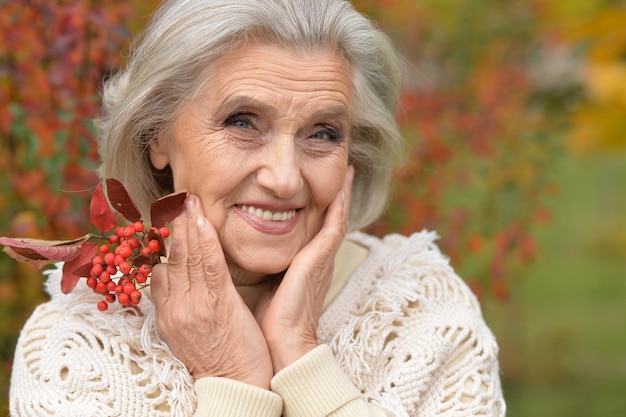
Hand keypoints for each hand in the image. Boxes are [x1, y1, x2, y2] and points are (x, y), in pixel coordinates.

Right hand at [150, 196, 272, 387]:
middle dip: (175, 227)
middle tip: (178, 200)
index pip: (160, 273)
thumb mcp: (190, 333)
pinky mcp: (218, 306)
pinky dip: (205, 243)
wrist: (237, 385)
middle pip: (171, 260)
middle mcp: (176, 308)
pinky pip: (209, 267)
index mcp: (169, 315)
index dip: (164, 245)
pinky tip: (204, 223)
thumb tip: (177, 281)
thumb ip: (183, 305)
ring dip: (189, 227)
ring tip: (190, 201)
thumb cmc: (221, 358)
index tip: (169, 222)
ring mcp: (195, 306)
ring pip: (187, 259)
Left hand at [256, 167, 353, 371]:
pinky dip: (341, 205)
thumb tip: (240, 252)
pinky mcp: (321, 259)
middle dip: (337, 193)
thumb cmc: (271, 320)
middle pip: (330, 217)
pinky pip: (334, 226)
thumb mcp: (265, 284)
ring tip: (348, 167)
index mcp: (306, 264)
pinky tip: (343, 185)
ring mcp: (322, 258)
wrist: (283, 344)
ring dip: (342, 192)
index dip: (320, 205)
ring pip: (336, 216)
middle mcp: (318, 258)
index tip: (318, 183)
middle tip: (343, 167)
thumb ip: (261, 265)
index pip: (315, 227)